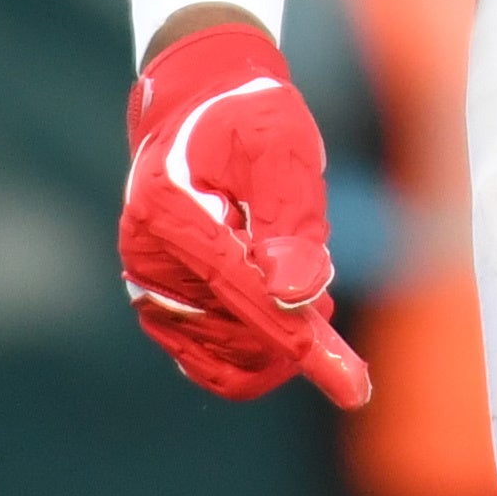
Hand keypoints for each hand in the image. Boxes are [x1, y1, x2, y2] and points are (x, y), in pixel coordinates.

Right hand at [118, 21, 371, 407]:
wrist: (204, 107)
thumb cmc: (249, 120)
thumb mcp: (282, 149)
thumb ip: (289, 219)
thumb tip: (291, 295)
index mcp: (167, 209)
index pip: (237, 290)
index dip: (296, 337)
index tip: (351, 387)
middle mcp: (144, 256)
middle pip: (233, 334)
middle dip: (293, 331)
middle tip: (327, 296)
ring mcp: (147, 286)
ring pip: (225, 358)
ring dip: (275, 339)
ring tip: (299, 285)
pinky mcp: (158, 306)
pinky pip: (208, 362)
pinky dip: (253, 352)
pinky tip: (276, 313)